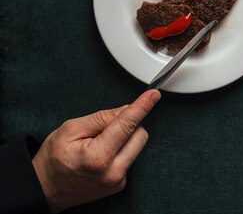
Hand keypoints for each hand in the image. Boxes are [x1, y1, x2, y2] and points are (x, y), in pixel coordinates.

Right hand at [32, 89, 160, 212]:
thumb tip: (126, 109)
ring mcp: (118, 180)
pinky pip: (130, 157)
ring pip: (137, 145)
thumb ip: (101, 118)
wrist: (45, 189)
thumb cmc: (53, 160)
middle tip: (104, 128)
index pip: (127, 124)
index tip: (153, 95)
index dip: (142, 107)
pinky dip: (121, 150)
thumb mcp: (70, 130)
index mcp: (98, 157)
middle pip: (139, 134)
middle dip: (128, 124)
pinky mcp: (120, 184)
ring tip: (99, 144)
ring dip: (125, 138)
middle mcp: (113, 172)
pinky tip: (102, 155)